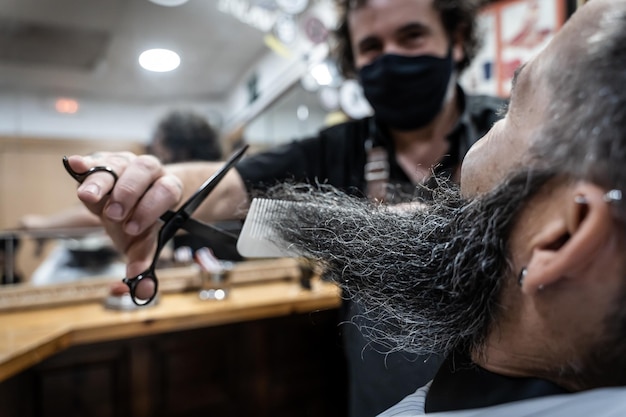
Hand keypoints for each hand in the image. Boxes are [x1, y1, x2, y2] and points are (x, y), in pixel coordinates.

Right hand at [64, 152, 182, 276]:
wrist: (136, 201)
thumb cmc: (141, 223)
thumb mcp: (144, 243)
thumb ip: (143, 263)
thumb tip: (142, 291)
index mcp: (167, 188)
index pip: (165, 191)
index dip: (151, 207)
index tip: (134, 227)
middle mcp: (149, 171)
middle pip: (142, 171)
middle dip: (128, 193)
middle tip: (115, 215)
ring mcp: (125, 163)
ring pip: (117, 164)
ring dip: (102, 181)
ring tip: (88, 196)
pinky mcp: (103, 162)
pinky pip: (96, 159)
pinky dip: (85, 163)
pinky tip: (75, 164)